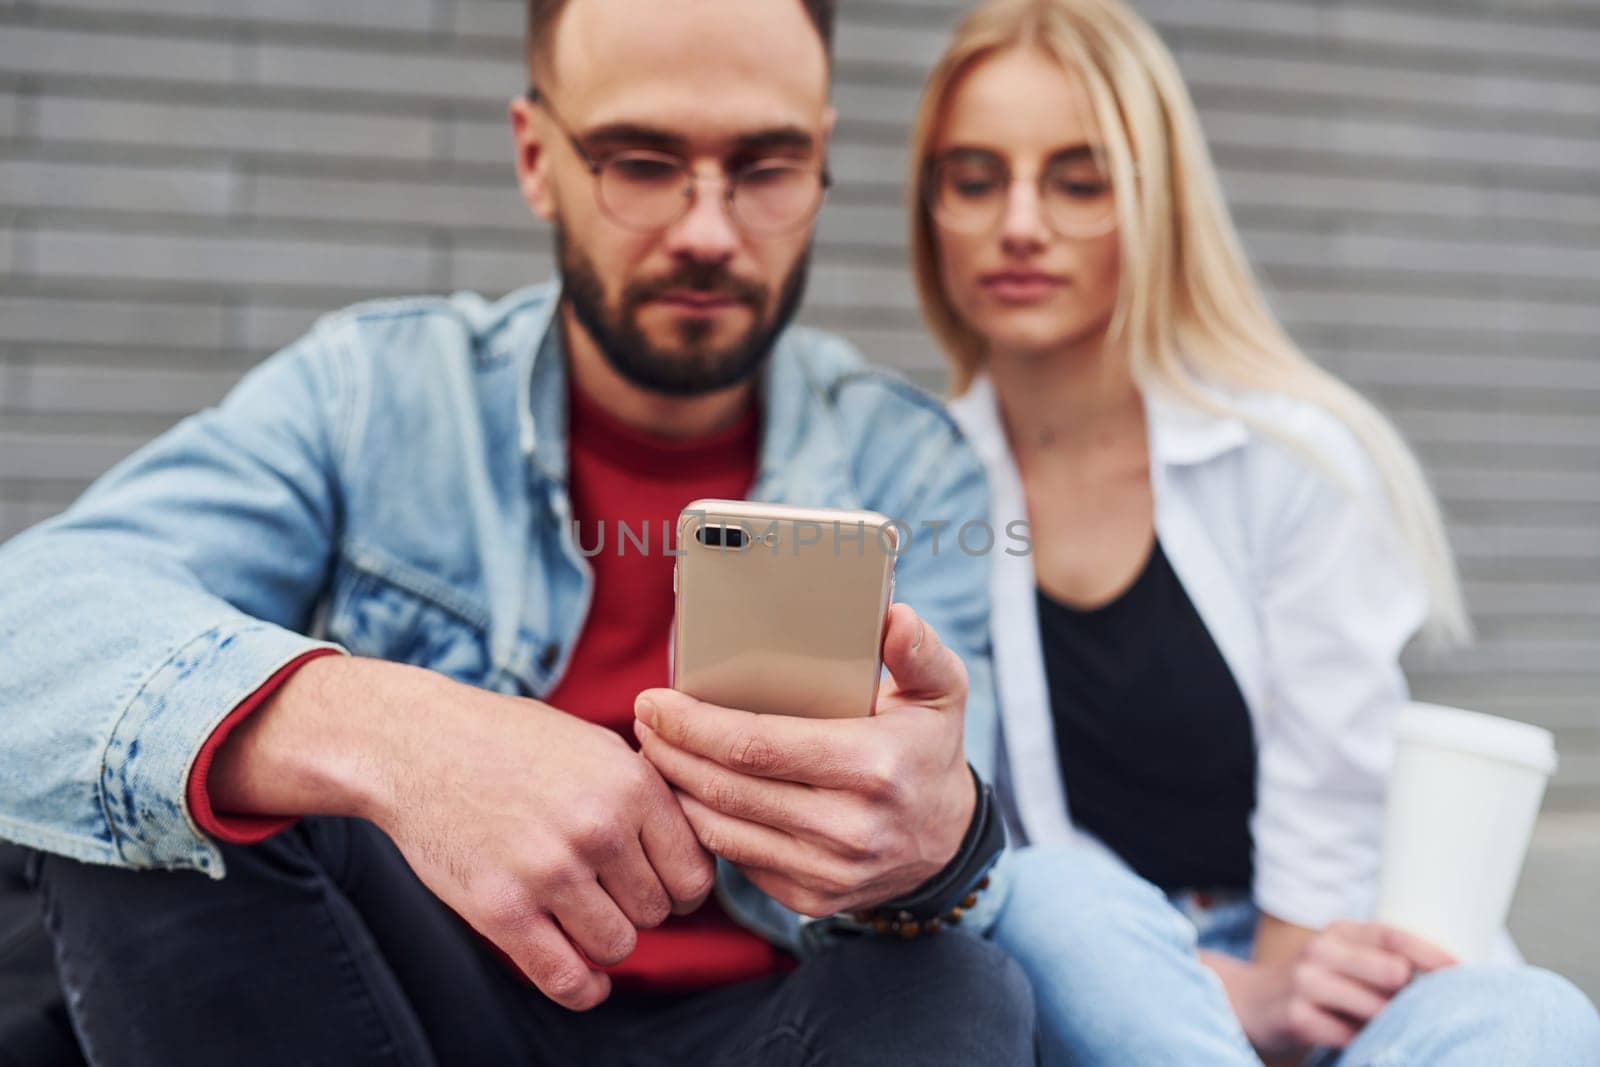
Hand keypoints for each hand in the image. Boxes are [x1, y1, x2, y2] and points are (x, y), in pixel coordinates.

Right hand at [209, 656, 714, 1011]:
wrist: (417, 744)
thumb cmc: (510, 742)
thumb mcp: (595, 745)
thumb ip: (647, 796)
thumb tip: (694, 856)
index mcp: (631, 784)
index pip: (694, 875)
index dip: (678, 887)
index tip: (655, 884)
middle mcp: (599, 828)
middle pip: (656, 912)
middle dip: (635, 907)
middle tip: (603, 889)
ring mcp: (550, 871)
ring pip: (618, 945)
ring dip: (603, 939)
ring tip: (578, 911)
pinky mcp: (501, 909)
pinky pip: (568, 979)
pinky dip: (583, 987)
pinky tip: (582, 977)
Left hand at [632, 603, 975, 917]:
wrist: (947, 842)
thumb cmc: (928, 751)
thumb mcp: (940, 692)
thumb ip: (918, 652)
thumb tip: (895, 616)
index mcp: (871, 767)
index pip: (758, 745)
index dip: (695, 725)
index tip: (655, 700)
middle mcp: (849, 828)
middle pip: (728, 789)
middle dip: (672, 752)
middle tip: (643, 720)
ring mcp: (828, 872)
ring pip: (722, 831)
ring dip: (676, 790)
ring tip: (654, 751)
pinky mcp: (810, 899)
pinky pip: (737, 861)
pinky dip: (702, 827)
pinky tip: (687, 794)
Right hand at [1227, 920, 1456, 1057]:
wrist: (1248, 1003)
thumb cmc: (1314, 986)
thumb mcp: (1343, 961)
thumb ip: (1382, 964)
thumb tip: (1446, 983)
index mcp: (1339, 932)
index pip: (1394, 935)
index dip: (1432, 954)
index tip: (1464, 973)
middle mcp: (1321, 950)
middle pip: (1392, 971)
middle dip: (1411, 997)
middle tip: (1421, 1013)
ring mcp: (1305, 981)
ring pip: (1376, 1008)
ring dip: (1388, 1025)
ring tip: (1384, 1030)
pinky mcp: (1295, 1016)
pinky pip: (1350, 1036)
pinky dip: (1360, 1044)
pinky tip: (1354, 1043)